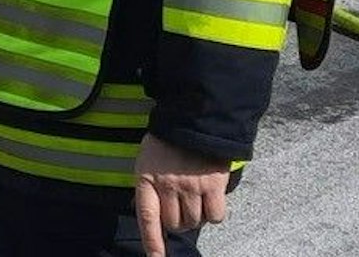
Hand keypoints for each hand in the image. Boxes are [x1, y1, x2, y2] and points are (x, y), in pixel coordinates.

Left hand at [132, 134, 228, 256]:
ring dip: (196, 217)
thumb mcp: (147, 161)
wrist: (194, 118)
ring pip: (195, 222)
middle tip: (182, 205)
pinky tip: (211, 200)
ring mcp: (191, 186)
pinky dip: (214, 214)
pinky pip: (216, 216)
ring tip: (196, 199)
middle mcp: (168, 186)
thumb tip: (143, 212)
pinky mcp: (213, 185)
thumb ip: (146, 187)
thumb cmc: (167, 142)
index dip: (152, 241)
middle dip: (178, 221)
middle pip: (174, 223)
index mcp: (147, 179)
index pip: (147, 218)